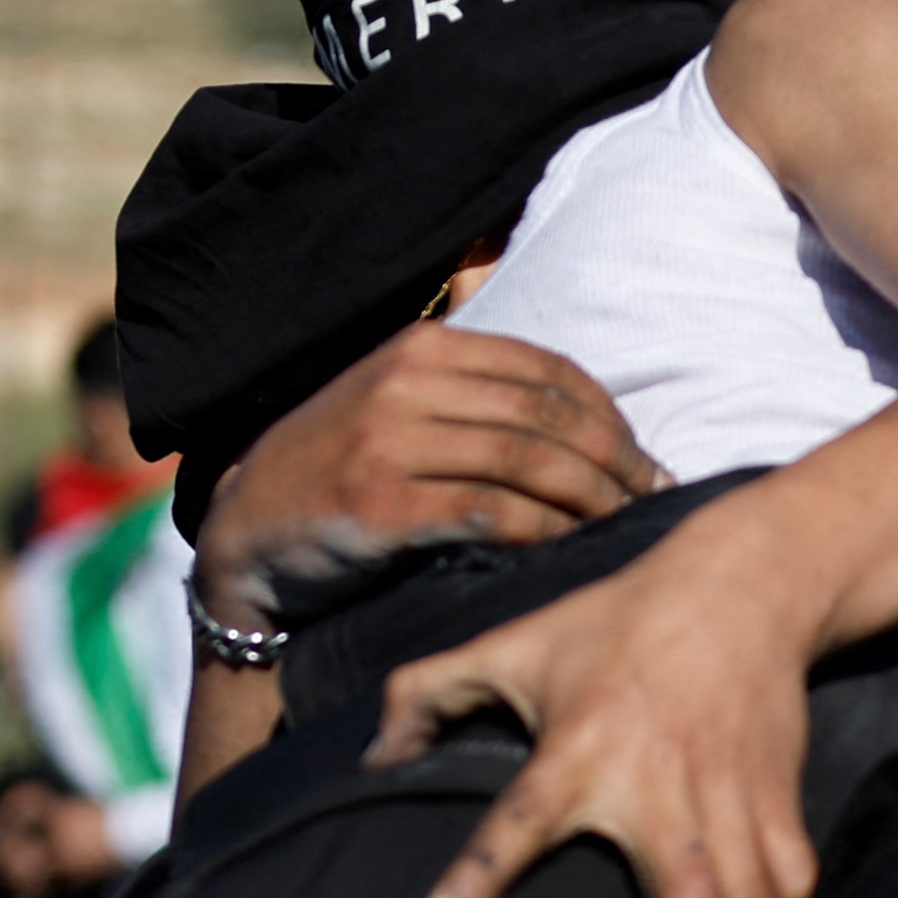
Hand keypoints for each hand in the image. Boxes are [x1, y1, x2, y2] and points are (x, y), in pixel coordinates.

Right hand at [199, 324, 666, 635]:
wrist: (244, 538)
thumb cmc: (338, 476)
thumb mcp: (395, 405)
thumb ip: (472, 396)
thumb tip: (592, 425)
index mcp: (421, 347)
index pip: (547, 370)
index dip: (611, 418)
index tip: (646, 462)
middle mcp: (404, 381)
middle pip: (547, 415)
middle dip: (616, 461)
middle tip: (654, 501)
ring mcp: (387, 439)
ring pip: (527, 461)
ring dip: (592, 499)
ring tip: (624, 528)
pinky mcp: (377, 501)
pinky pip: (488, 511)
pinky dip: (542, 532)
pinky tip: (568, 550)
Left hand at [370, 525, 824, 897]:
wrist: (743, 588)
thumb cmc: (615, 622)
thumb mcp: (512, 642)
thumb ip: (429, 693)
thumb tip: (369, 757)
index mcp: (584, 746)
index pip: (522, 815)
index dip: (482, 870)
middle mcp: (663, 785)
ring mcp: (731, 801)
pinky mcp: (781, 804)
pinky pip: (789, 892)